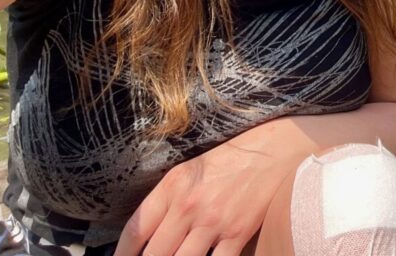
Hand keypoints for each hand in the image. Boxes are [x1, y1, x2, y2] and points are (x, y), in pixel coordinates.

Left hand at [114, 136, 293, 255]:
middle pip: (154, 255)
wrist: (274, 150)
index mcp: (173, 186)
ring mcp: (213, 221)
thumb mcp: (191, 171)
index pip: (135, 230)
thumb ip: (167, 201)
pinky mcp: (237, 233)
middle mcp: (189, 205)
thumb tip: (148, 237)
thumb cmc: (231, 159)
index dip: (121, 255)